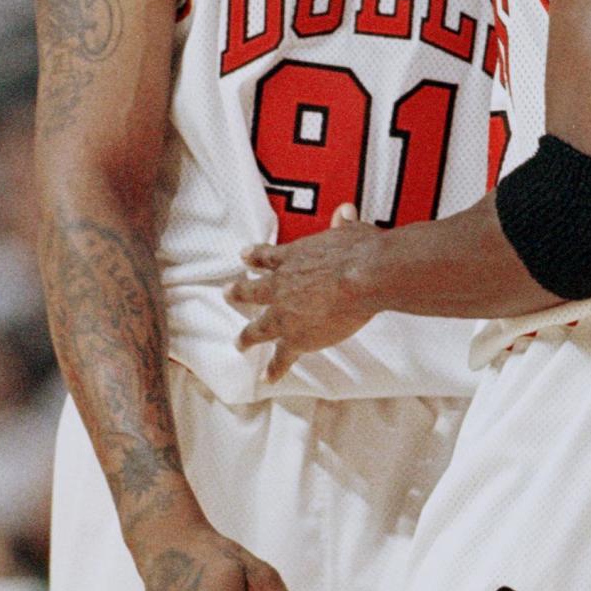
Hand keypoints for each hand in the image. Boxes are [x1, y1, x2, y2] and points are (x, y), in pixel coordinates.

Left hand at [229, 207, 379, 380]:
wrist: (363, 276)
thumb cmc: (360, 251)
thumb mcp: (350, 231)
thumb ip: (344, 224)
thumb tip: (345, 211)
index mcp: (294, 257)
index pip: (267, 256)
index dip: (254, 256)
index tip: (243, 256)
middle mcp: (282, 285)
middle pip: (252, 291)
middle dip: (239, 293)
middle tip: (227, 293)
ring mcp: (285, 314)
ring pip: (258, 328)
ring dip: (247, 336)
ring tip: (239, 343)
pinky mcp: (297, 338)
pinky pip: (281, 357)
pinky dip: (274, 369)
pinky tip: (267, 378)